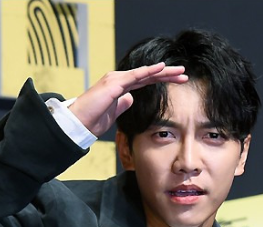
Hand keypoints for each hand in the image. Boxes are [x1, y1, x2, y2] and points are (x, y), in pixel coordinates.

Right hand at [68, 63, 187, 136]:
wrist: (78, 123)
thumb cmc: (92, 120)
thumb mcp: (112, 114)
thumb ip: (122, 105)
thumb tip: (131, 99)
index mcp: (119, 87)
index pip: (145, 81)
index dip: (161, 80)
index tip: (177, 81)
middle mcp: (118, 79)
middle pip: (147, 75)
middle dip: (167, 74)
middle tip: (184, 74)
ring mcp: (116, 79)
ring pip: (144, 73)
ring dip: (163, 72)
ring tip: (180, 71)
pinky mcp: (114, 83)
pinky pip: (134, 76)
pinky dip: (149, 71)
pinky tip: (161, 68)